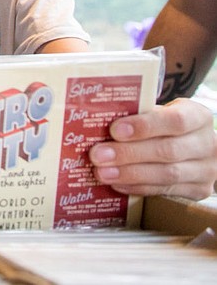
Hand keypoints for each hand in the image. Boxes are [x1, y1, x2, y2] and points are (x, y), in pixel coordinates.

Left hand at [89, 98, 216, 199]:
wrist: (191, 145)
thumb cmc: (165, 124)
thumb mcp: (158, 113)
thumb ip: (137, 116)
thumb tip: (97, 122)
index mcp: (198, 116)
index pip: (175, 120)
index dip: (144, 126)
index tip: (114, 130)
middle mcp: (208, 143)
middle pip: (168, 151)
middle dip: (128, 154)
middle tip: (98, 155)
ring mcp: (207, 170)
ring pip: (167, 174)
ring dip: (130, 174)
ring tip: (102, 172)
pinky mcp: (200, 190)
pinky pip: (166, 190)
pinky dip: (138, 187)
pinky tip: (117, 183)